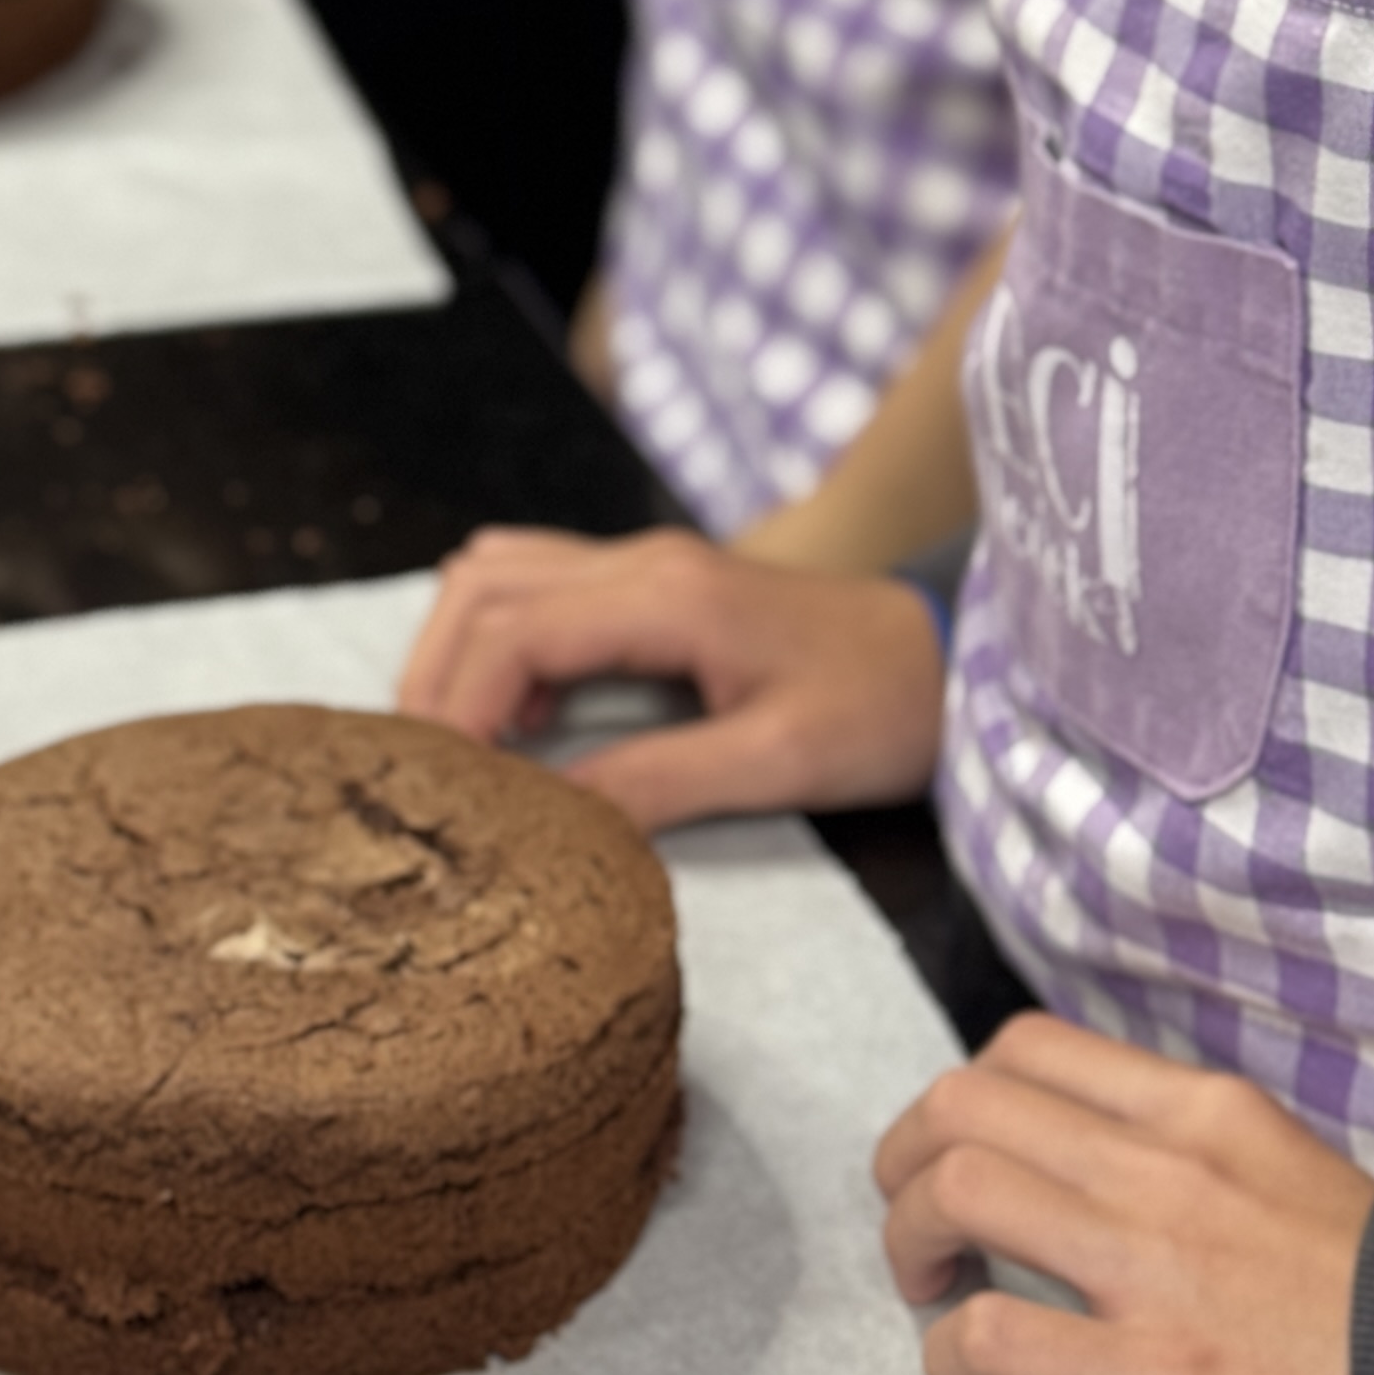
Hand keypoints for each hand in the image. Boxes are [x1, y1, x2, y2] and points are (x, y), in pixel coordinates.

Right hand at [396, 525, 945, 833]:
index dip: (456, 705)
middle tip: (426, 769)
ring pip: (500, 571)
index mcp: (665, 595)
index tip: (440, 784)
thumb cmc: (878, 708)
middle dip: (434, 672)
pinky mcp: (654, 581)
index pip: (514, 631)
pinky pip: (538, 582)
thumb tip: (548, 815)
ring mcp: (645, 561)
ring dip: (458, 646)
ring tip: (457, 742)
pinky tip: (514, 710)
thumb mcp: (777, 763)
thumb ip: (660, 782)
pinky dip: (497, 636)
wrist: (947, 657)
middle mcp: (641, 559)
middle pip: (483, 587)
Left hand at [873, 1015, 1373, 1374]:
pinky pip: (999, 1336)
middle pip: (963, 1104)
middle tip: (912, 1220)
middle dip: (902, 1159)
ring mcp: (1154, 1270)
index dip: (957, 1097)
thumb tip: (1088, 1152)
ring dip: (909, 1241)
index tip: (953, 1152)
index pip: (1025, 1050)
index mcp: (1199, 1110)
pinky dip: (953, 1355)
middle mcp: (1164, 1168)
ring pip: (960, 1189)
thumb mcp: (1281, 1161)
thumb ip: (1183, 1145)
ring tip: (929, 1291)